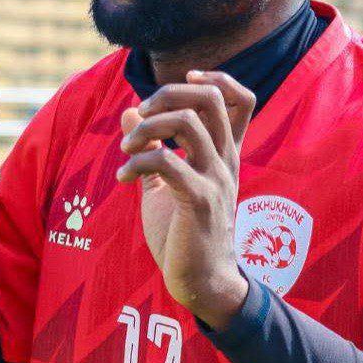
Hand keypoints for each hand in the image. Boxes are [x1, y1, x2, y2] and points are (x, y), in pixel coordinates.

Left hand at [117, 71, 254, 329]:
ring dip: (146, 128)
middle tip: (141, 115)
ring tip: (125, 150)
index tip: (183, 83)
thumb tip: (130, 111)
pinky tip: (122, 176)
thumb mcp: (164, 183)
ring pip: (188, 122)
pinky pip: (167, 162)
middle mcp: (225, 160)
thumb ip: (151, 147)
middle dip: (167, 94)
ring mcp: (215, 179)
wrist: (203, 283)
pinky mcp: (200, 201)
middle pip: (209, 99)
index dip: (215, 80)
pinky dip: (137, 162)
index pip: (240, 99)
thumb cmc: (185, 234)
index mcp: (223, 154)